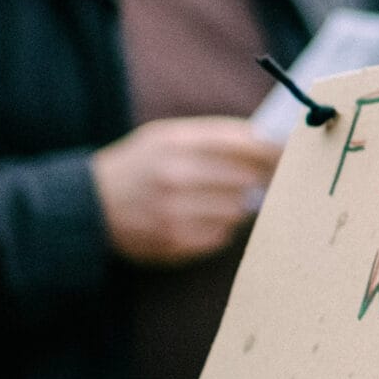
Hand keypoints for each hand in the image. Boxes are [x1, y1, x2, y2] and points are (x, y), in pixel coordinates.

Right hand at [92, 117, 280, 265]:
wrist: (88, 205)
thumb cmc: (139, 166)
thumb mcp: (166, 137)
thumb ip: (214, 137)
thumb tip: (269, 140)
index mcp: (175, 143)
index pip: (245, 144)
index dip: (274, 150)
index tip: (290, 154)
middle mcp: (175, 176)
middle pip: (249, 178)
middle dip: (262, 179)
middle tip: (270, 179)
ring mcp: (174, 212)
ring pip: (239, 209)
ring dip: (241, 204)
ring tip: (224, 198)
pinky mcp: (174, 242)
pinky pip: (222, 235)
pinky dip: (221, 226)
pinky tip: (203, 218)